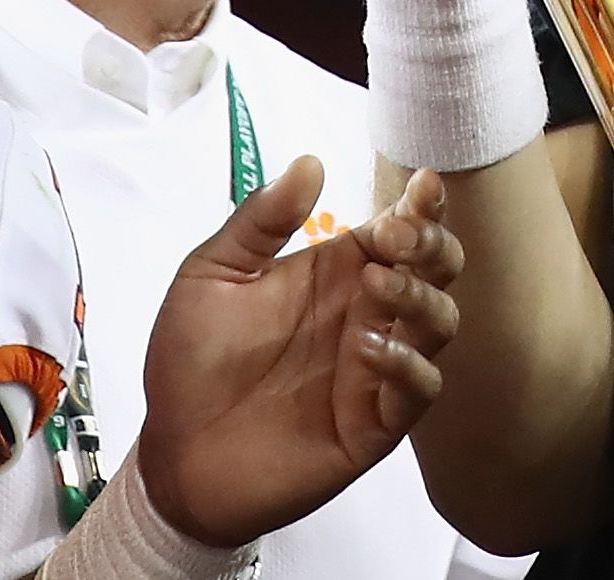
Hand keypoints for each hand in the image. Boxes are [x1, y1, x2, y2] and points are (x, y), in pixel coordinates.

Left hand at [136, 160, 462, 547]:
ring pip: (440, 325)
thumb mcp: (211, 274)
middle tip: (397, 237)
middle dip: (432, 245)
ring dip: (421, 298)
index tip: (422, 184)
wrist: (173, 451)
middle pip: (434, 271)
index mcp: (335, 275)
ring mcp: (374, 372)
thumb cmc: (190, 360)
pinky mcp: (373, 425)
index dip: (420, 206)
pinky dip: (406, 364)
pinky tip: (366, 347)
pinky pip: (418, 391)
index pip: (398, 230)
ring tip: (379, 283)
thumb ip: (260, 221)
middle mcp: (364, 316)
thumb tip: (311, 161)